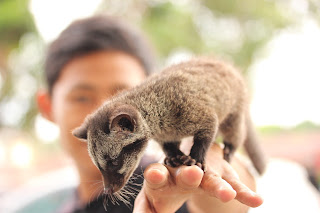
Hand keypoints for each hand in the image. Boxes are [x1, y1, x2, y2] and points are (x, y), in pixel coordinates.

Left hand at [133, 144, 262, 212]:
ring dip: (219, 186)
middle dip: (188, 173)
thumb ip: (146, 209)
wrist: (191, 166)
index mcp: (162, 176)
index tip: (155, 174)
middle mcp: (183, 170)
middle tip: (193, 174)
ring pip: (212, 178)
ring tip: (227, 195)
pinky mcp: (223, 176)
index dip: (156, 174)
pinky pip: (234, 184)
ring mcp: (205, 172)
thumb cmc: (167, 187)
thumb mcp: (153, 200)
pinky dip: (244, 192)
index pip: (157, 174)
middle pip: (185, 171)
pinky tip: (256, 200)